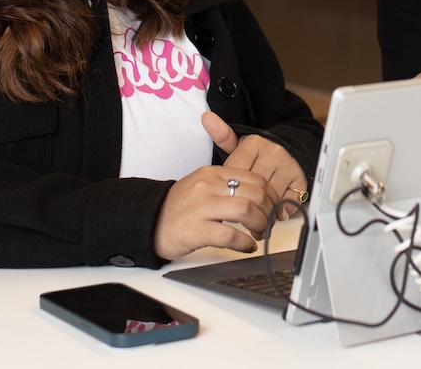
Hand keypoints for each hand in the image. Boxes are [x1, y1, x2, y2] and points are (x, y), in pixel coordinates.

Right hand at [153, 166, 269, 259]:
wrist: (147, 222)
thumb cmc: (177, 208)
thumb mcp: (201, 185)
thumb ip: (227, 185)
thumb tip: (260, 196)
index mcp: (212, 173)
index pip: (255, 179)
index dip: (271, 196)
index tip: (273, 209)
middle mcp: (207, 186)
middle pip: (255, 193)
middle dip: (268, 212)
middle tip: (267, 225)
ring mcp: (200, 207)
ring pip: (246, 210)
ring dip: (259, 225)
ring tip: (258, 235)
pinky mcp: (196, 230)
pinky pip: (230, 236)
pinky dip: (244, 243)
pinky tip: (246, 247)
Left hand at [202, 112, 307, 220]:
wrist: (291, 152)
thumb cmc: (260, 154)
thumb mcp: (239, 145)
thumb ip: (222, 136)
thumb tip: (206, 118)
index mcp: (254, 143)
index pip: (236, 173)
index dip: (231, 187)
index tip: (229, 192)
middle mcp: (273, 152)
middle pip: (252, 187)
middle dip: (245, 201)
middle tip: (240, 208)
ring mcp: (288, 166)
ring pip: (268, 197)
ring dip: (261, 208)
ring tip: (255, 212)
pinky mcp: (300, 180)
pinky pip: (285, 203)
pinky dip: (279, 210)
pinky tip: (272, 208)